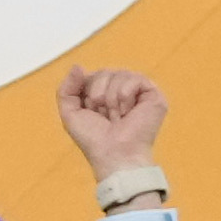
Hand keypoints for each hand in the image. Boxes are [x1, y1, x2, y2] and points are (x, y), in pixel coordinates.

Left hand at [59, 64, 169, 193]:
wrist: (114, 154)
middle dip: (97, 95)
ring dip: (111, 100)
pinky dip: (125, 97)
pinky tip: (128, 113)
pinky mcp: (153, 94)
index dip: (86, 92)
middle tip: (105, 116)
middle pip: (104, 72)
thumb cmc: (94, 139)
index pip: (91, 75)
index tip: (91, 112)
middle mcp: (122, 90)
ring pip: (119, 73)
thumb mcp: (70, 113)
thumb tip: (78, 66)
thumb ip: (66, 88)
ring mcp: (139, 91)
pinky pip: (135, 78)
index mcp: (105, 93)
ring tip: (117, 117)